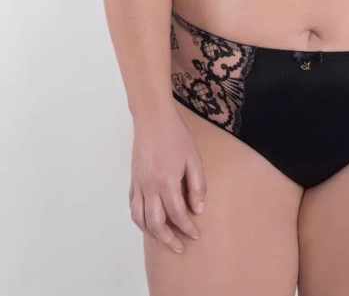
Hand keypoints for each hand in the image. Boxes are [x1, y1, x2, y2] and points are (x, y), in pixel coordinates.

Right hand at [129, 105, 206, 253]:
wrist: (152, 118)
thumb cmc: (176, 135)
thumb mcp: (193, 158)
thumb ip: (197, 185)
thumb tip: (198, 210)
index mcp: (166, 182)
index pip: (177, 215)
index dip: (187, 228)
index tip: (196, 235)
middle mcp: (149, 187)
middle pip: (156, 224)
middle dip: (169, 240)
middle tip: (180, 247)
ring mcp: (138, 185)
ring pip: (140, 219)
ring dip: (152, 234)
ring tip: (165, 240)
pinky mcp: (133, 180)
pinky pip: (133, 207)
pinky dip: (140, 220)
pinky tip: (149, 222)